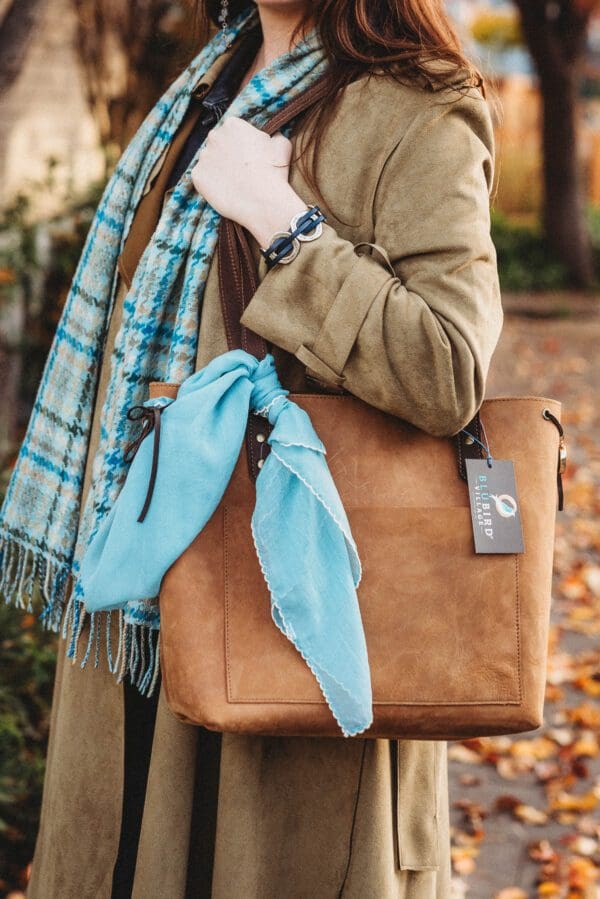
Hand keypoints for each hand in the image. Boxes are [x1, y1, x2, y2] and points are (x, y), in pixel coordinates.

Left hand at [191, 117, 306, 246]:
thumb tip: (271, 138)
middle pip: (217, 143)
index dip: (241, 144)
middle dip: (226, 154)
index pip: (232, 131)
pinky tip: (225, 191)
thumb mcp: (282, 145)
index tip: (247, 156)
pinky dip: (210, 184)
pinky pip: (201, 178)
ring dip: (217, 169)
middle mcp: (214, 136)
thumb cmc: (274, 173)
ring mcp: (203, 156)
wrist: (263, 202)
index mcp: (233, 124)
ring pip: (209, 161)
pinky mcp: (197, 176)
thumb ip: (273, 136)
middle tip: (239, 170)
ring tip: (233, 183)